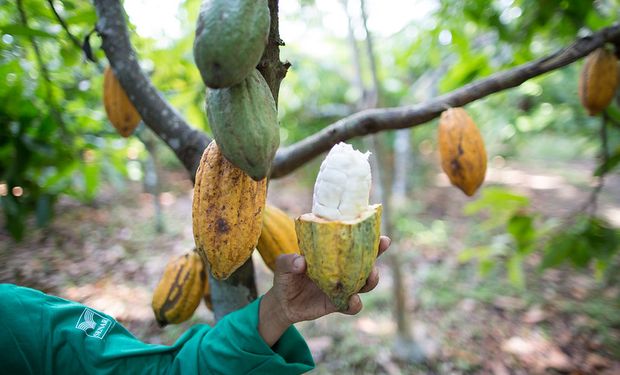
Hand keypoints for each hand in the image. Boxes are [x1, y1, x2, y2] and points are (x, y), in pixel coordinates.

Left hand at [258, 236, 390, 345]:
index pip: (353, 244)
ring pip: (365, 283)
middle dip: (377, 255)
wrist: (283, 303)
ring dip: (371, 279)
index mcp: (333, 254)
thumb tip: (301, 262)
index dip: (369, 239)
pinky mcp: (338, 304)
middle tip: (380, 250)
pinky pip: (352, 305)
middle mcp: (342, 269)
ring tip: (370, 276)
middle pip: (366, 261)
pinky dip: (355, 303)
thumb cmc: (285, 276)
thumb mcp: (282, 265)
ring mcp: (342, 287)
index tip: (381, 235)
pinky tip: (352, 300)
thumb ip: (288, 262)